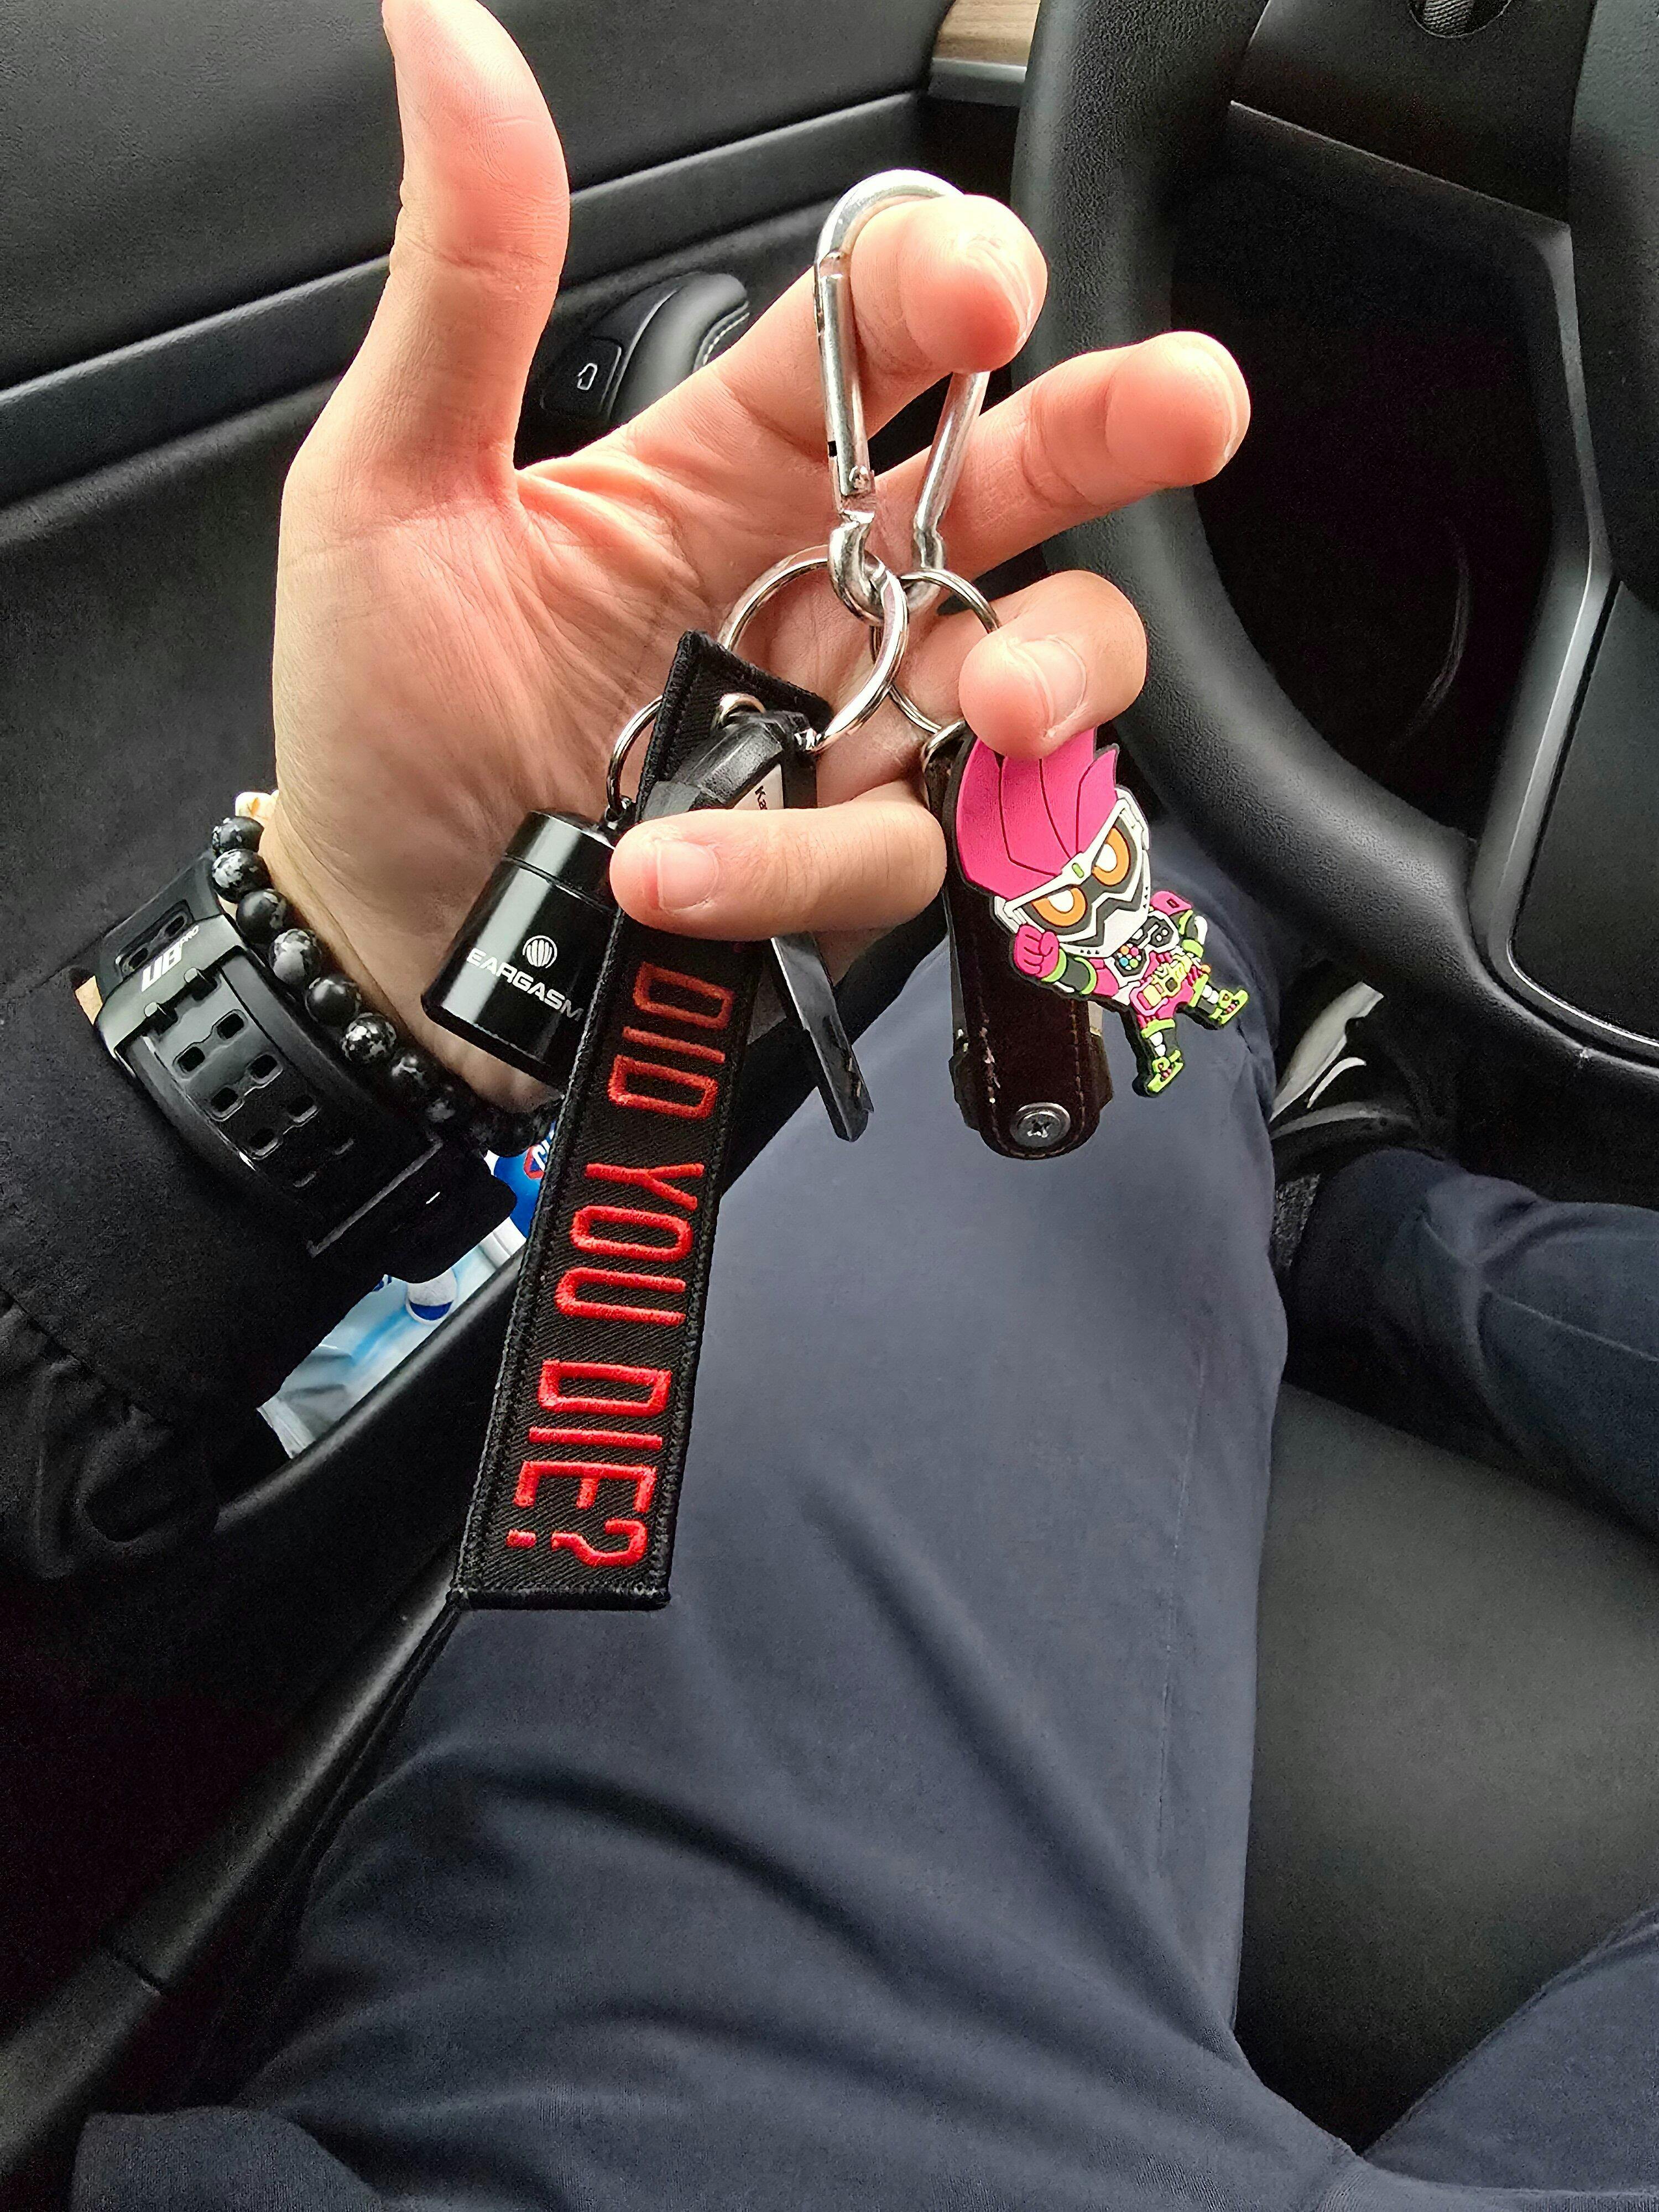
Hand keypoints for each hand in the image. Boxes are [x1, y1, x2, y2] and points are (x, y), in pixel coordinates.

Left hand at [261, 0, 1247, 1102]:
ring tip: (985, 705)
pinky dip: (798, 860)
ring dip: (1040, 675)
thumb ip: (467, 286)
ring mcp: (851, 724)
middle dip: (1120, 432)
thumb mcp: (393, 489)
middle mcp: (823, 583)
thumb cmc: (386, 716)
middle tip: (1192, 403)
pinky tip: (672, 867)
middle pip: (1019, 483)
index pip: (879, 337)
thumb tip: (448, 41)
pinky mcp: (848, 859)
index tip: (985, 287)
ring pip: (1029, 673)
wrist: (388, 935)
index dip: (947, 289)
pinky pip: (897, 850)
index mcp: (730, 465)